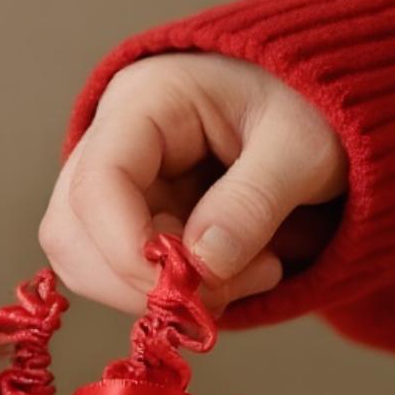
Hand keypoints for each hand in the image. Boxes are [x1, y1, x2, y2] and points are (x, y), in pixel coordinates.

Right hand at [39, 53, 346, 313]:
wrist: (320, 112)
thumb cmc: (314, 108)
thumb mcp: (303, 149)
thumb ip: (253, 203)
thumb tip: (203, 266)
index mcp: (147, 100)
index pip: (98, 183)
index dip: (127, 249)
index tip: (188, 287)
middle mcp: (114, 139)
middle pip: (73, 232)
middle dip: (140, 281)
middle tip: (231, 285)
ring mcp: (118, 184)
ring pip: (88, 265)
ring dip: (158, 293)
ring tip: (249, 273)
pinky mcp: (134, 222)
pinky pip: (122, 278)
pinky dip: (172, 295)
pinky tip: (233, 275)